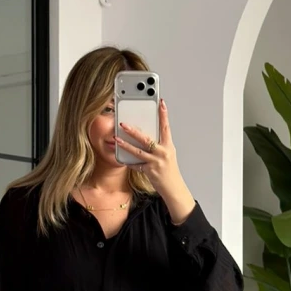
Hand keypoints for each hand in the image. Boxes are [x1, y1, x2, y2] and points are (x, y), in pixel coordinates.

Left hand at [115, 100, 194, 222]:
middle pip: (146, 139)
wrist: (173, 187)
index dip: (164, 114)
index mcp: (168, 146)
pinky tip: (122, 158)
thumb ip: (159, 144)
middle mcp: (163, 152)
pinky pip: (136, 165)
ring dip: (126, 145)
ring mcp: (156, 162)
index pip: (166, 127)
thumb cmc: (170, 170)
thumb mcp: (168, 154)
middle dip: (133, 131)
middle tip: (123, 124)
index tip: (161, 103)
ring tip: (117, 139)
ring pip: (138, 152)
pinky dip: (129, 162)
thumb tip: (146, 135)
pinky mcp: (149, 171)